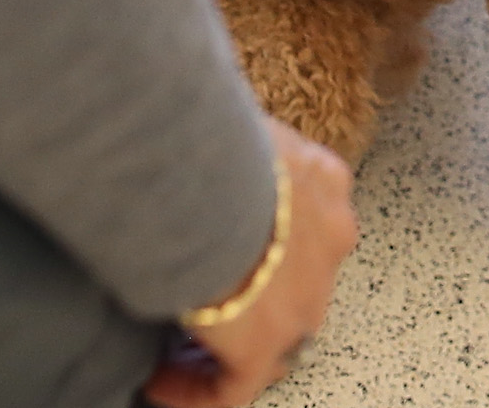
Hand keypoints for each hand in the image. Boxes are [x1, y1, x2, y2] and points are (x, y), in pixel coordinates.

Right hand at [144, 119, 359, 407]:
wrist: (208, 176)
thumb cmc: (210, 133)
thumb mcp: (234, 117)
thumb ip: (228, 131)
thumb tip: (193, 110)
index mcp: (324, 181)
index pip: (308, 219)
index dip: (270, 240)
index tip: (227, 245)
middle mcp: (329, 239)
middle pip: (300, 280)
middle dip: (257, 295)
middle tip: (204, 301)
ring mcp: (304, 297)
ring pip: (277, 336)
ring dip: (230, 345)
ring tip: (178, 349)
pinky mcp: (263, 344)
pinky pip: (234, 386)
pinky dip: (197, 391)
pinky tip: (159, 382)